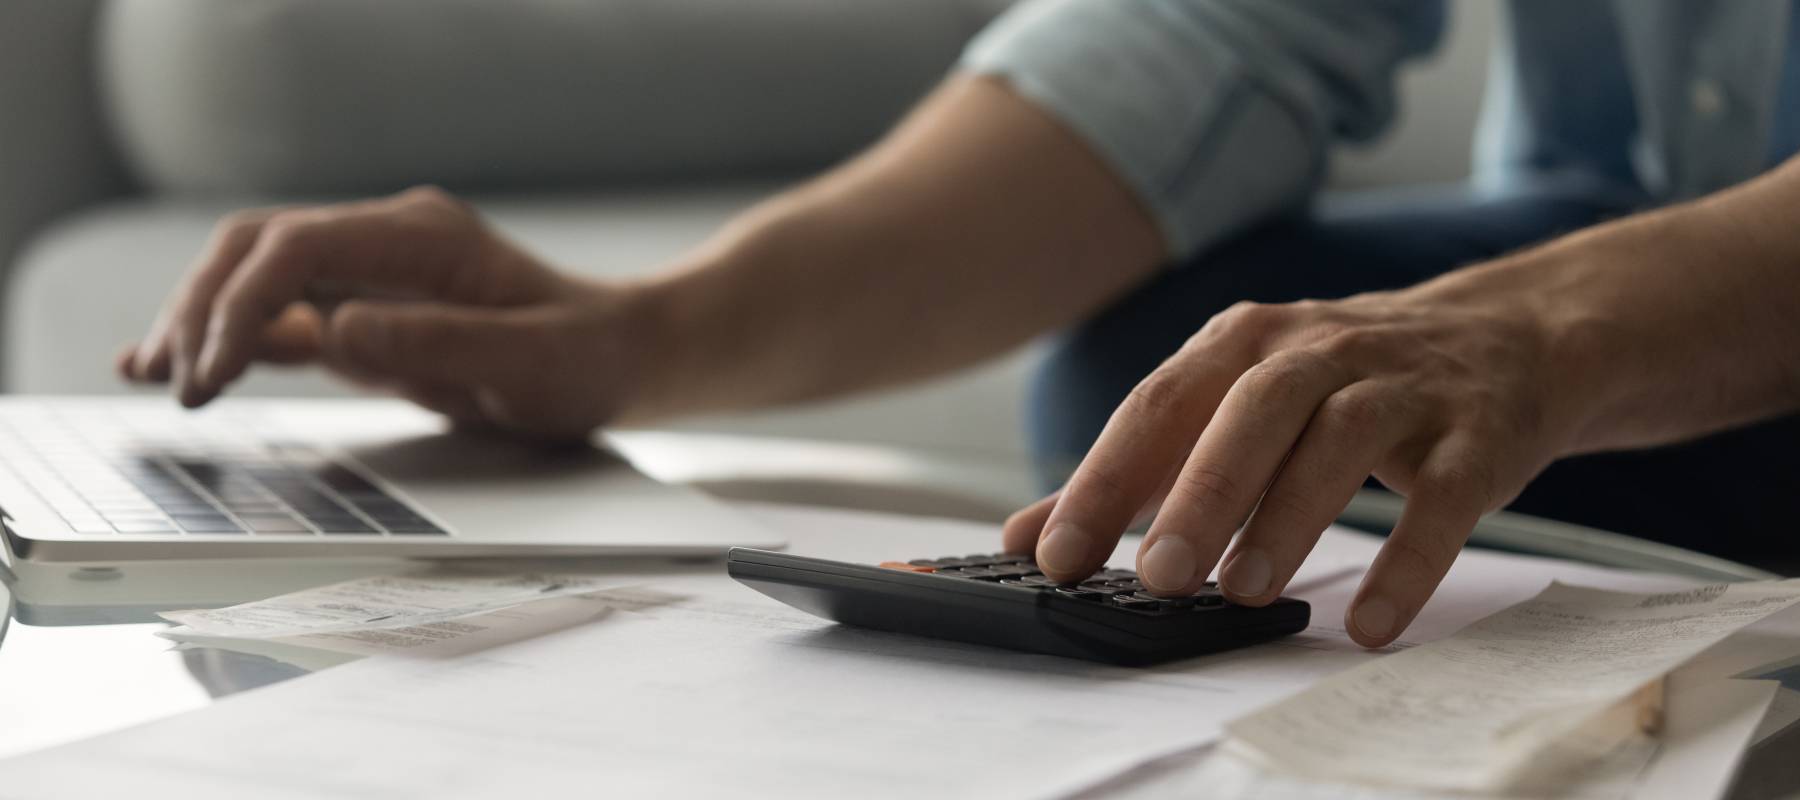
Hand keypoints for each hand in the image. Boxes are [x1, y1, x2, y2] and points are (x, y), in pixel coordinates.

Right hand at [118, 186, 641, 436]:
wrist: (624, 355)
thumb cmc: (588, 358)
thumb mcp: (528, 364)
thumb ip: (439, 343)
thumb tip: (337, 330)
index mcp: (422, 240)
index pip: (298, 247)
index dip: (243, 305)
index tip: (218, 371)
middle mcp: (387, 242)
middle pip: (256, 248)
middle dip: (202, 310)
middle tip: (180, 385)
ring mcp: (372, 272)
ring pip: (254, 276)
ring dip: (199, 322)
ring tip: (153, 377)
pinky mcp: (367, 310)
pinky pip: (282, 314)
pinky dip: (230, 339)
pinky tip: (185, 367)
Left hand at [1001, 266, 1589, 647]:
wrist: (1507, 334)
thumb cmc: (1340, 384)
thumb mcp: (1234, 403)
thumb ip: (1137, 472)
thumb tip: (1029, 536)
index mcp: (1243, 343)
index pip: (1158, 407)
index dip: (1104, 482)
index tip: (1055, 556)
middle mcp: (1318, 350)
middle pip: (1251, 411)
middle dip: (1200, 493)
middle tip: (1158, 576)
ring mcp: (1403, 386)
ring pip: (1341, 440)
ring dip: (1290, 517)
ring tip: (1244, 592)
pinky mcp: (1478, 432)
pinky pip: (1444, 496)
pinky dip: (1408, 559)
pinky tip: (1370, 621)